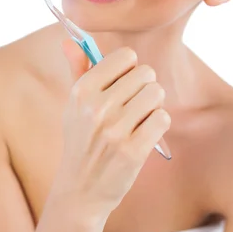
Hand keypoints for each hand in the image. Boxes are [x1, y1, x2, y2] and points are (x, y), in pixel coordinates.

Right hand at [49, 38, 170, 221]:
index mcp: (81, 91)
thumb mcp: (73, 107)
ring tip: (138, 121)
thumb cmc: (81, 143)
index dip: (130, 70)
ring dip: (153, 106)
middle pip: (146, 73)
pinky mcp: (133, 150)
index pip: (125, 57)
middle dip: (144, 87)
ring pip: (157, 94)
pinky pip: (163, 118)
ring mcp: (115, 130)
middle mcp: (96, 108)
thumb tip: (69, 41)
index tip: (123, 85)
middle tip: (133, 106)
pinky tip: (144, 135)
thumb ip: (77, 71)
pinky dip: (158, 125)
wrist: (80, 191)